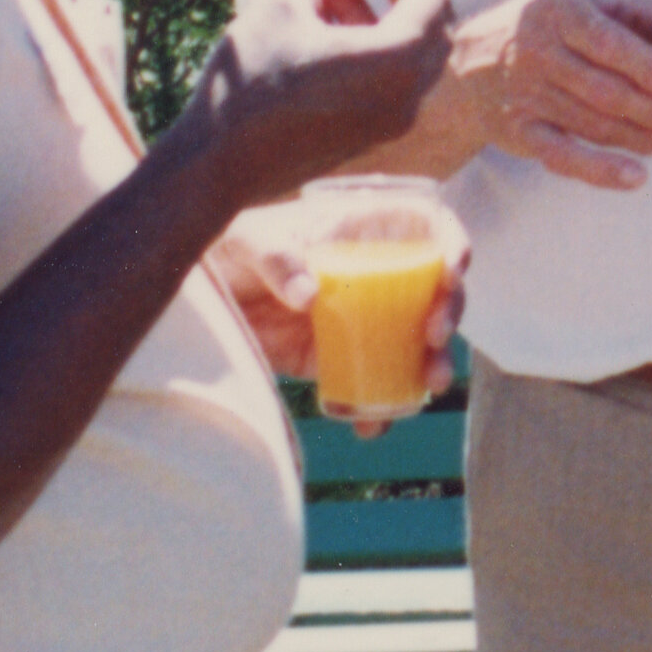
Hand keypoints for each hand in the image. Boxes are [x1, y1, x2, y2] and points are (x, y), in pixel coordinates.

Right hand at [182, 0, 452, 210]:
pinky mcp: (368, 137)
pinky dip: (375, 49)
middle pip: (433, 31)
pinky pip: (391, 82)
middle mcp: (406, 97)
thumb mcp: (276, 5)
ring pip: (411, 58)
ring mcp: (389, 123)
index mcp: (396, 62)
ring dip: (388, 19)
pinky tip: (327, 28)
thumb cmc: (249, 85)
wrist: (218, 165)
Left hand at [214, 199, 470, 415]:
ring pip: (416, 342)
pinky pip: (373, 384)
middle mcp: (373, 274)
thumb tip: (309, 295)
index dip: (451, 245)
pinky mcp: (336, 359)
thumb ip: (275, 258)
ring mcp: (360, 320)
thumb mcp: (246, 239)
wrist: (199, 294)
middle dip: (449, 314)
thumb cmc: (226, 246)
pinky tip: (372, 424)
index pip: (427, 227)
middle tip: (435, 337)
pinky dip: (381, 407)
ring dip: (431, 365)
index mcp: (361, 231)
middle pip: (436, 290)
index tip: (451, 272)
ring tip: (428, 386)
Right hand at [451, 0, 651, 190]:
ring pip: (596, 125)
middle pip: (609, 92)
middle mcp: (539, 54)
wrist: (463, 67)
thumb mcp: (574, 3)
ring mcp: (528, 97)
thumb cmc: (535, 31)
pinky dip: (600, 170)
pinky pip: (564, 156)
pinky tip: (635, 176)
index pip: (612, 44)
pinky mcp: (521, 132)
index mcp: (558, 14)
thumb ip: (626, 10)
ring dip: (644, 137)